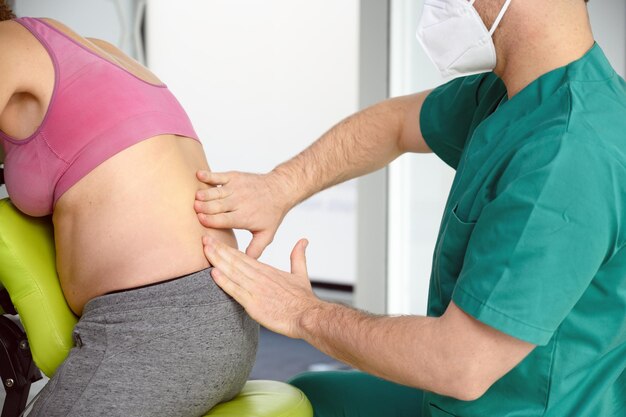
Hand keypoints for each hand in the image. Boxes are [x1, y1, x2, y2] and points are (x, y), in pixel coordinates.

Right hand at [195, 171, 291, 258]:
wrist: (280, 189)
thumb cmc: (271, 213)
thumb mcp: (267, 234)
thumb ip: (255, 249)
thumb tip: (245, 263)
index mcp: (244, 217)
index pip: (224, 220)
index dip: (210, 220)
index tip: (200, 220)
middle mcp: (239, 202)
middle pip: (217, 206)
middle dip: (204, 207)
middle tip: (194, 209)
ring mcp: (237, 188)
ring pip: (216, 191)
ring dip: (204, 194)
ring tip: (196, 197)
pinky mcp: (235, 177)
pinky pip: (219, 176)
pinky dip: (208, 175)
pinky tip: (198, 175)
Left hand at [203, 235, 320, 338]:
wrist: (307, 315)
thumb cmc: (303, 298)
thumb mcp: (300, 273)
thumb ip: (298, 256)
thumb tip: (303, 240)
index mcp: (267, 270)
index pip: (243, 256)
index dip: (227, 248)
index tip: (215, 241)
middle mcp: (259, 277)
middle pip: (235, 260)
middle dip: (218, 249)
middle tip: (204, 239)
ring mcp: (256, 289)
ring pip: (233, 272)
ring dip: (217, 260)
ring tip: (205, 250)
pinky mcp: (254, 304)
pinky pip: (236, 291)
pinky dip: (224, 282)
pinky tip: (214, 273)